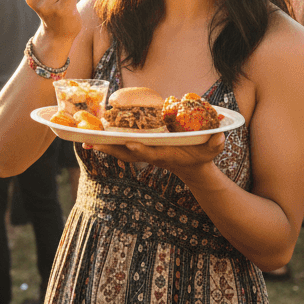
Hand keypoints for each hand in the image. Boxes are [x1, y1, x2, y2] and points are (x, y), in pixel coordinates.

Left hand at [93, 131, 225, 182]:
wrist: (192, 168)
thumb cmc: (202, 157)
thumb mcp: (212, 150)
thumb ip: (216, 143)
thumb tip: (220, 135)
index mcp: (165, 154)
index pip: (151, 153)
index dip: (140, 148)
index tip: (129, 143)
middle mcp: (151, 154)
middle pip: (127, 153)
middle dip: (111, 149)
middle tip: (92, 143)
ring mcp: (144, 153)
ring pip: (120, 151)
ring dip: (103, 146)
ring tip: (83, 141)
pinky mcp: (140, 149)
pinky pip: (120, 146)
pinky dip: (107, 143)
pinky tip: (91, 138)